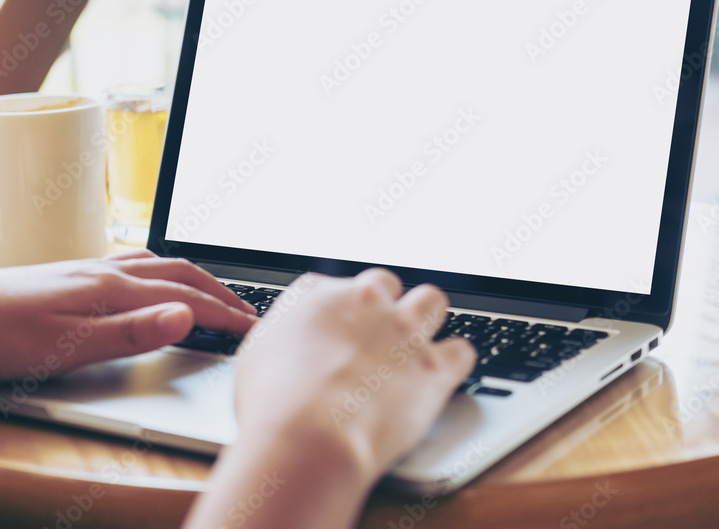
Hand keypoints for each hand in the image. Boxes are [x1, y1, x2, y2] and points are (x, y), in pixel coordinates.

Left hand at [0, 248, 257, 387]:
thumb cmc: (1, 334)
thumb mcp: (70, 345)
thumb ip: (132, 332)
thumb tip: (186, 314)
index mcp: (112, 287)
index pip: (184, 296)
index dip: (223, 312)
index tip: (252, 326)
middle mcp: (105, 269)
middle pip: (178, 272)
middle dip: (218, 290)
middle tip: (246, 310)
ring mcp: (88, 267)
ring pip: (157, 263)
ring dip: (192, 277)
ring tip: (211, 292)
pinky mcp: (72, 273)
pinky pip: (133, 263)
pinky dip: (161, 270)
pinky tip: (150, 277)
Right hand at [235, 268, 475, 480]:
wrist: (309, 436)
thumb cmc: (274, 404)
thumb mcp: (257, 358)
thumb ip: (281, 341)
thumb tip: (286, 348)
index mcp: (319, 296)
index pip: (334, 284)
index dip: (337, 309)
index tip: (337, 328)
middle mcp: (365, 303)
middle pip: (385, 283)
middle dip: (383, 306)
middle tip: (374, 337)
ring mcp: (404, 332)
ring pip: (431, 301)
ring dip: (425, 320)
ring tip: (416, 346)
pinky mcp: (435, 368)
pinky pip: (461, 351)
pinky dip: (454, 363)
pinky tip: (441, 376)